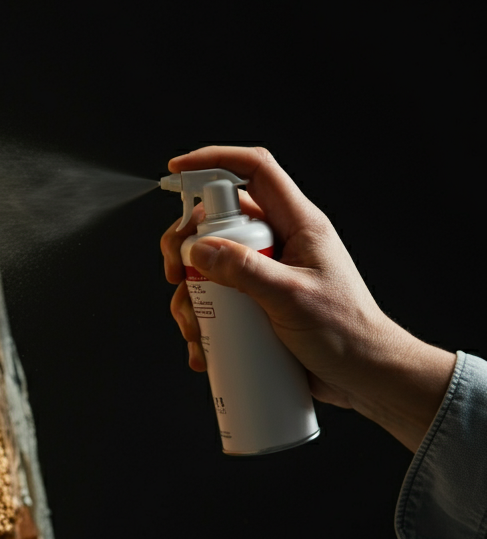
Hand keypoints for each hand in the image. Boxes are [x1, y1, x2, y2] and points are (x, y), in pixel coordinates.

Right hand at [160, 146, 454, 452]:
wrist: (365, 377)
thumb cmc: (346, 334)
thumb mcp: (292, 298)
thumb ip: (245, 270)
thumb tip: (198, 249)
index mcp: (298, 224)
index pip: (254, 171)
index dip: (214, 161)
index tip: (176, 170)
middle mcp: (279, 243)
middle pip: (218, 221)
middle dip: (185, 246)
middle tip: (174, 273)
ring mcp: (266, 274)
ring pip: (209, 266)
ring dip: (189, 294)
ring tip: (195, 328)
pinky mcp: (257, 305)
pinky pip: (217, 301)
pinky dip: (201, 321)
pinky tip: (202, 348)